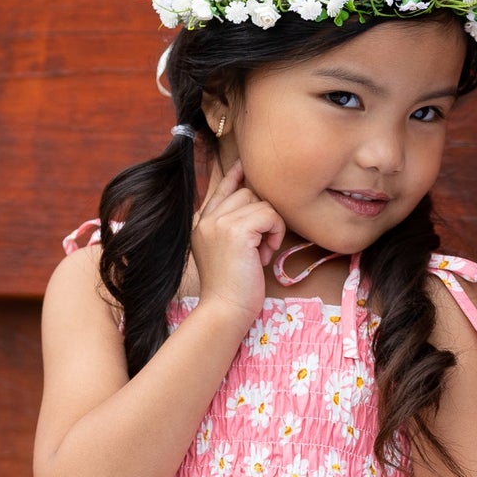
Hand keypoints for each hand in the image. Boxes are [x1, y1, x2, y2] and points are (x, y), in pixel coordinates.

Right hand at [190, 156, 285, 326]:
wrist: (224, 311)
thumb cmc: (232, 290)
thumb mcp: (228, 253)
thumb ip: (234, 229)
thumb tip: (256, 204)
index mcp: (202, 224)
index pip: (221, 188)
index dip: (235, 175)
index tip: (243, 165)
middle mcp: (207, 219)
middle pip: (247, 192)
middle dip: (262, 216)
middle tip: (262, 248)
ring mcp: (218, 223)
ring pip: (259, 201)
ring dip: (270, 226)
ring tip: (263, 253)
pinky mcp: (236, 231)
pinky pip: (268, 214)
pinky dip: (275, 232)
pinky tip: (267, 254)